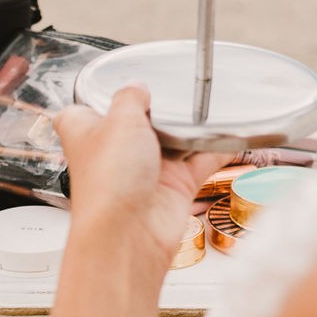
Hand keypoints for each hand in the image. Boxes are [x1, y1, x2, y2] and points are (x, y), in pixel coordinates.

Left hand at [54, 85, 220, 264]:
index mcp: (86, 132)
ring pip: (173, 140)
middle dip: (157, 108)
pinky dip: (218, 148)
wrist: (131, 235)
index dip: (100, 96)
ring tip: (209, 101)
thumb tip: (137, 86)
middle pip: (137, 121)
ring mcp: (146, 169)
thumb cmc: (109, 183)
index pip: (85, 109)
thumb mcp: (119, 120)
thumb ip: (130, 97)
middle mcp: (115, 151)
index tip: (120, 81)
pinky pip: (201, 161)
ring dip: (190, 126)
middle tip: (175, 85)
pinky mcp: (173, 186)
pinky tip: (232, 132)